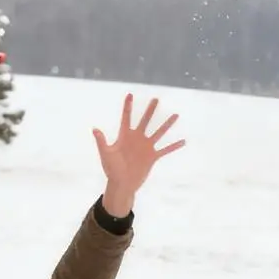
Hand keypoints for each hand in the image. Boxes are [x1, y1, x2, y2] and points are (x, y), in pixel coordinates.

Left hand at [94, 93, 183, 218]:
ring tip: (175, 115)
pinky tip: (183, 141)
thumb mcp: (106, 154)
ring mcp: (146, 147)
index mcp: (124, 136)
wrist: (122, 184)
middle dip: (150, 110)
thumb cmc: (111, 169)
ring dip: (167, 124)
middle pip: (145, 121)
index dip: (127, 106)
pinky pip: (165, 149)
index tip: (130, 94)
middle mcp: (137, 139)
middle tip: (156, 99)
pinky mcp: (152, 157)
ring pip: (158, 132)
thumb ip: (102, 141)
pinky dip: (174, 146)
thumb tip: (95, 129)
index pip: (126, 118)